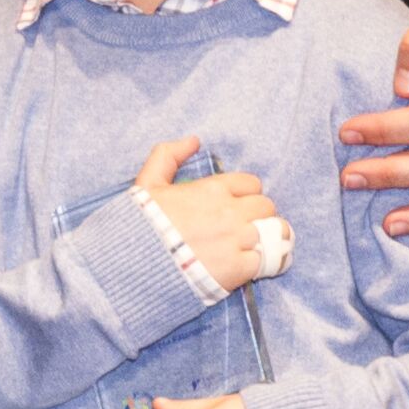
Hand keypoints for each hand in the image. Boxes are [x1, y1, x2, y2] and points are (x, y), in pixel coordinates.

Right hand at [131, 134, 287, 292]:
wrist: (134, 265)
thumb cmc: (140, 225)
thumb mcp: (147, 183)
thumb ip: (168, 155)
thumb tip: (193, 140)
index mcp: (212, 189)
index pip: (251, 184)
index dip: (245, 194)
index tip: (236, 206)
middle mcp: (230, 212)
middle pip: (266, 206)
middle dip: (258, 215)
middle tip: (245, 227)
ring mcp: (236, 240)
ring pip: (274, 232)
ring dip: (269, 237)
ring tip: (257, 245)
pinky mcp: (238, 268)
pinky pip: (266, 261)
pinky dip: (261, 263)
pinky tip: (250, 266)